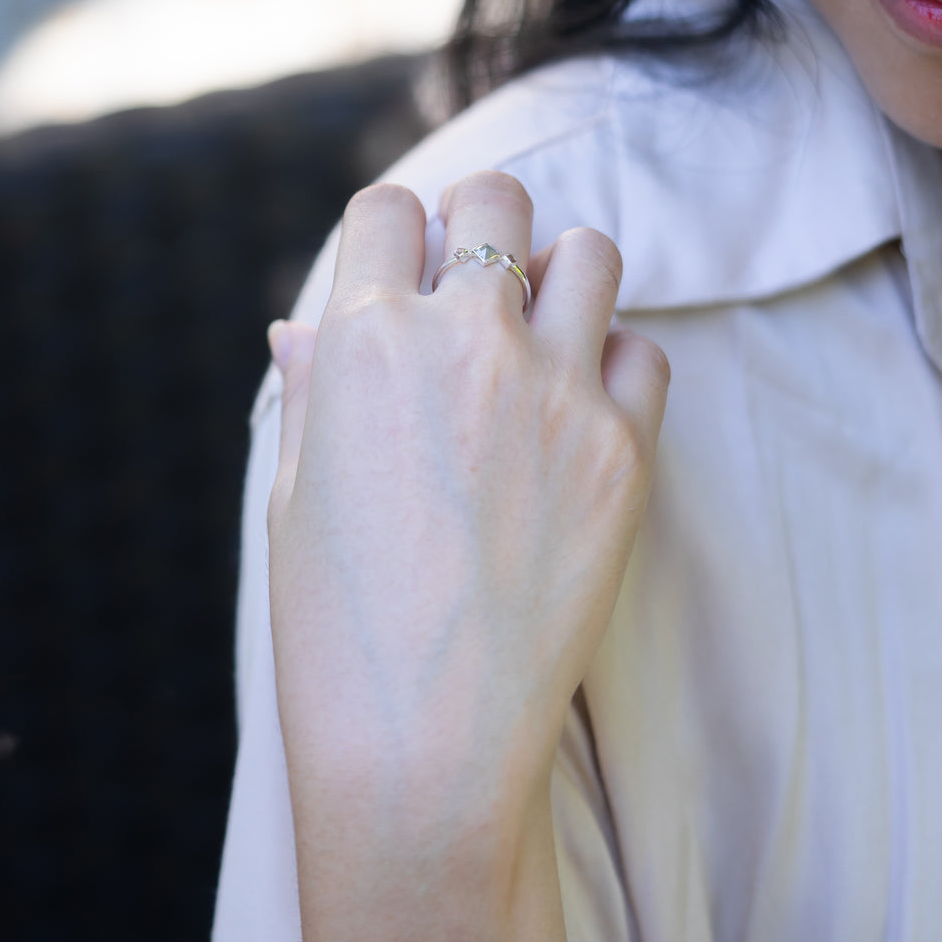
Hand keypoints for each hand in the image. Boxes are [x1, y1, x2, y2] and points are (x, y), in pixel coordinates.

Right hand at [265, 170, 668, 941]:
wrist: (424, 745)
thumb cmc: (336, 626)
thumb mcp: (296, 495)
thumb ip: (314, 388)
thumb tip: (301, 328)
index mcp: (365, 341)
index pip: (388, 208)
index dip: (393, 229)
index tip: (403, 264)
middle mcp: (466, 341)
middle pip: (498, 197)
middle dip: (483, 218)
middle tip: (480, 275)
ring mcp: (556, 390)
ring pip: (590, 252)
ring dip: (560, 275)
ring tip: (540, 332)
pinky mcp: (626, 448)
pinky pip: (645, 352)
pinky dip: (616, 364)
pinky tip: (583, 410)